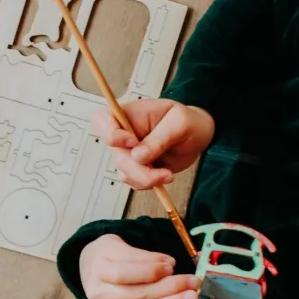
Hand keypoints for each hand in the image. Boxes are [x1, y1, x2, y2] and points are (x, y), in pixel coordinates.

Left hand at [79, 234, 200, 298]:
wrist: (95, 261)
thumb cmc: (120, 287)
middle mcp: (100, 297)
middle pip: (139, 294)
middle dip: (171, 288)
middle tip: (194, 283)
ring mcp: (99, 274)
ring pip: (133, 275)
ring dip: (159, 272)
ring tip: (174, 269)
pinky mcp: (103, 253)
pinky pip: (131, 256)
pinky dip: (153, 258)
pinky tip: (166, 261)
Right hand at [92, 99, 214, 190]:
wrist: (196, 136)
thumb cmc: (187, 121)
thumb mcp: (179, 123)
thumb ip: (159, 138)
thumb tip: (138, 156)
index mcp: (129, 115)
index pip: (102, 120)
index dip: (111, 134)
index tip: (133, 141)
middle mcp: (124, 134)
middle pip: (117, 156)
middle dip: (139, 169)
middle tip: (163, 172)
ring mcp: (128, 152)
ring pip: (125, 172)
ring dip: (146, 179)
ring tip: (167, 175)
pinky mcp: (136, 167)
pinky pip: (134, 181)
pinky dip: (149, 183)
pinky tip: (164, 175)